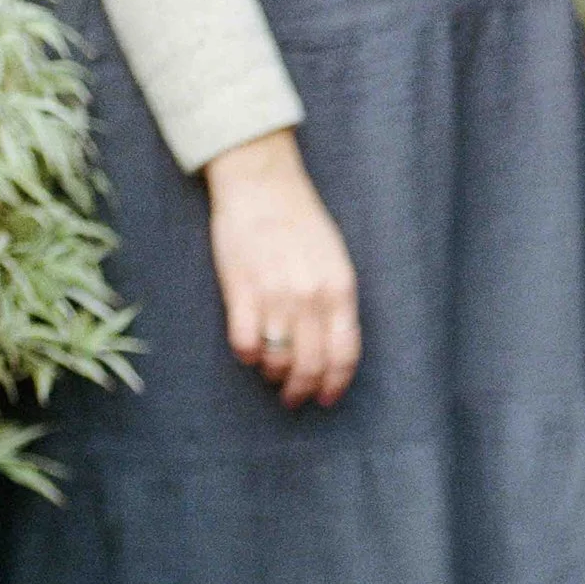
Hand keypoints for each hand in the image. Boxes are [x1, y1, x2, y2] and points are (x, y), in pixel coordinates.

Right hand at [203, 129, 360, 407]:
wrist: (261, 184)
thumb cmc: (300, 221)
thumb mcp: (335, 260)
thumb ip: (337, 303)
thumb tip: (331, 348)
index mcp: (340, 290)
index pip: (344, 355)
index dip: (334, 384)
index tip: (325, 398)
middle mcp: (311, 298)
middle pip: (310, 366)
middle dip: (301, 391)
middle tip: (293, 398)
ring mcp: (275, 295)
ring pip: (277, 360)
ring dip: (273, 375)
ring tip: (270, 373)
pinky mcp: (240, 290)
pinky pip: (244, 343)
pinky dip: (247, 355)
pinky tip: (248, 350)